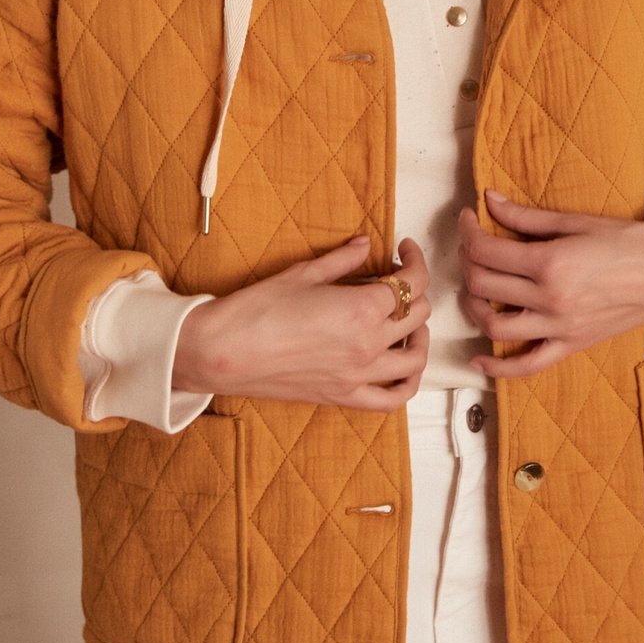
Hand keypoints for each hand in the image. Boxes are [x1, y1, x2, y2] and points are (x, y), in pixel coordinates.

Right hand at [173, 236, 429, 410]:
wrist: (223, 351)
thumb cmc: (257, 309)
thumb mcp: (303, 274)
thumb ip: (343, 259)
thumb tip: (366, 243)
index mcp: (362, 308)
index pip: (410, 282)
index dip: (415, 260)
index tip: (405, 251)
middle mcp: (369, 343)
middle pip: (417, 315)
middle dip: (414, 291)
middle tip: (397, 280)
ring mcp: (360, 374)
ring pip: (415, 358)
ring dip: (420, 336)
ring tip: (409, 322)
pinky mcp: (344, 396)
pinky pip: (393, 398)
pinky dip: (408, 384)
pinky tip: (404, 368)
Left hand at [458, 191, 643, 377]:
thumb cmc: (629, 242)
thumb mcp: (576, 221)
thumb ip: (526, 216)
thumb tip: (489, 201)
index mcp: (550, 263)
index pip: (486, 251)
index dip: (468, 232)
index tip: (468, 219)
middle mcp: (551, 299)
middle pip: (483, 285)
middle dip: (468, 263)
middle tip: (472, 248)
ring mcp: (560, 327)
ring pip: (494, 325)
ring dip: (474, 307)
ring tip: (475, 289)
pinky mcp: (571, 345)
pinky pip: (527, 365)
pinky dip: (499, 367)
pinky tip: (479, 360)